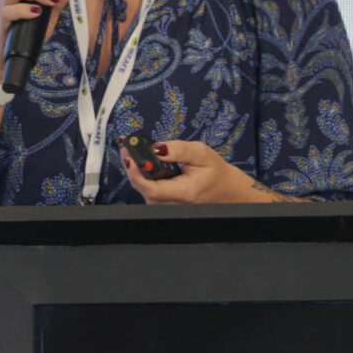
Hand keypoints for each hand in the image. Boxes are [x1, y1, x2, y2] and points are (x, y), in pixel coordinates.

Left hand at [122, 140, 278, 204]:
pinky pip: (147, 190)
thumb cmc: (215, 173)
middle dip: (132, 167)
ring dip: (135, 170)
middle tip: (126, 146)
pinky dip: (141, 175)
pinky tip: (141, 162)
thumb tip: (157, 148)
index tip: (129, 155)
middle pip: (143, 189)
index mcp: (184, 192)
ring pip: (143, 190)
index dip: (136, 173)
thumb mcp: (201, 153)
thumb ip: (178, 150)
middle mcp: (173, 203)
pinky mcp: (163, 203)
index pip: (152, 188)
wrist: (225, 190)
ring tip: (132, 151)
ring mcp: (167, 206)